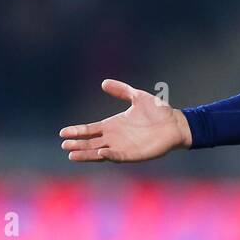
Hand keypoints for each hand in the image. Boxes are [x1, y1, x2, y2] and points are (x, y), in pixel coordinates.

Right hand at [59, 80, 191, 162]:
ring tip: (72, 155)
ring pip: (100, 153)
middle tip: (64, 145)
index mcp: (113, 125)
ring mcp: (123, 148)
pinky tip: (101, 153)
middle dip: (78, 144)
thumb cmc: (158, 111)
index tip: (63, 133)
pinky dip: (110, 156)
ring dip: (87, 154)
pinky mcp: (134, 155)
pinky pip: (118, 157)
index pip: (90, 130)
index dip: (77, 131)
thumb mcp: (137, 97)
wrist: (176, 123)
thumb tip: (104, 83)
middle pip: (91, 143)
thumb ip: (121, 90)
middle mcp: (115, 138)